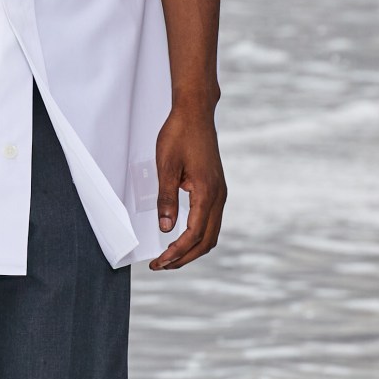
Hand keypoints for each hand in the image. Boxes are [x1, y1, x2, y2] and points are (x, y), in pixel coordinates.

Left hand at [149, 105, 225, 271]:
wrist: (195, 113)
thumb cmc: (179, 135)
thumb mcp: (165, 167)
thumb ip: (166, 199)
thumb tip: (165, 228)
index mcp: (207, 193)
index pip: (193, 234)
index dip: (176, 252)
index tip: (158, 262)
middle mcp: (219, 196)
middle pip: (206, 241)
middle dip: (184, 257)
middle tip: (161, 266)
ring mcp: (220, 193)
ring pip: (211, 233)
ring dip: (192, 249)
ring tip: (170, 257)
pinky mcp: (216, 188)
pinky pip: (211, 221)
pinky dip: (198, 236)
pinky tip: (182, 238)